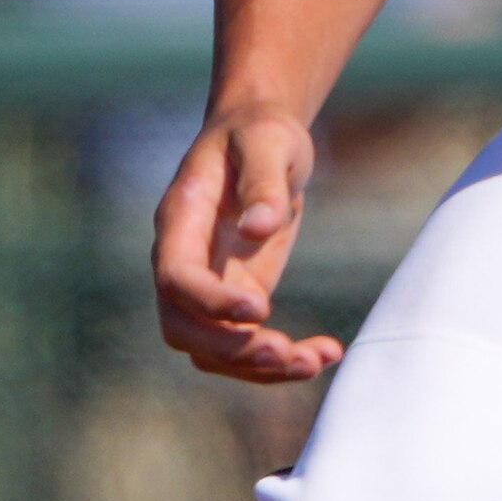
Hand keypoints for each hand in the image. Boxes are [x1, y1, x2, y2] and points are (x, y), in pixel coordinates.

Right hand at [156, 106, 341, 382]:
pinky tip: (326, 353)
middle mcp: (183, 260)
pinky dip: (278, 358)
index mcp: (180, 221)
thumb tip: (258, 227)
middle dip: (230, 350)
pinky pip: (244, 343)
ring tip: (315, 362)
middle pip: (183, 327)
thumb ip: (262, 181)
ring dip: (257, 368)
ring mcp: (208, 284)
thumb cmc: (260, 132)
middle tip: (285, 353)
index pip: (176, 278)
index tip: (258, 309)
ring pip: (212, 349)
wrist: (261, 137)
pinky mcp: (238, 296)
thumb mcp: (267, 140)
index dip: (209, 302)